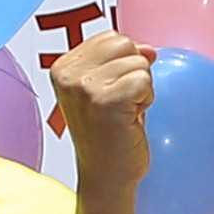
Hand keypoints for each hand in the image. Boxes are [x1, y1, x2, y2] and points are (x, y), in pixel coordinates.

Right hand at [47, 24, 155, 189]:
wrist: (106, 176)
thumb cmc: (109, 134)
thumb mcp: (108, 88)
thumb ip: (123, 62)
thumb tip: (150, 49)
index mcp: (63, 67)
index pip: (111, 37)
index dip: (123, 64)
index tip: (111, 95)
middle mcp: (69, 75)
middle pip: (125, 44)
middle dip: (134, 72)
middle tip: (121, 104)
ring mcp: (85, 87)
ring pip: (139, 62)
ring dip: (142, 89)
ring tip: (124, 114)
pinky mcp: (106, 101)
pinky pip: (145, 80)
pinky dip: (146, 100)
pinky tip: (131, 120)